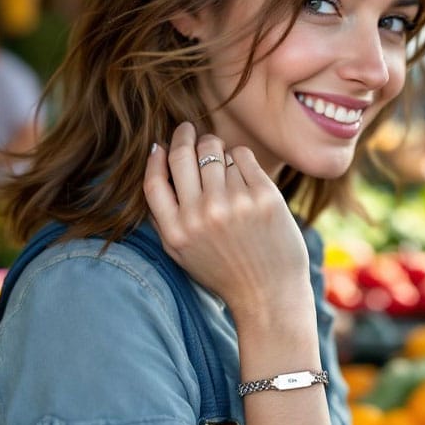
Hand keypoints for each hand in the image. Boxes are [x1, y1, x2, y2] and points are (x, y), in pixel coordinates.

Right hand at [143, 122, 312, 323]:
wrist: (269, 294)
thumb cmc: (225, 271)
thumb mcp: (182, 252)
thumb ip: (164, 214)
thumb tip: (155, 157)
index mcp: (177, 232)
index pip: (154, 180)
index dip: (156, 156)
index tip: (162, 143)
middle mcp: (202, 216)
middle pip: (183, 155)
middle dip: (185, 135)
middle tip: (189, 130)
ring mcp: (233, 204)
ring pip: (215, 151)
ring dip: (216, 149)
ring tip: (221, 161)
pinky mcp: (264, 196)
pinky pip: (243, 155)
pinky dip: (240, 157)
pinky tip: (242, 173)